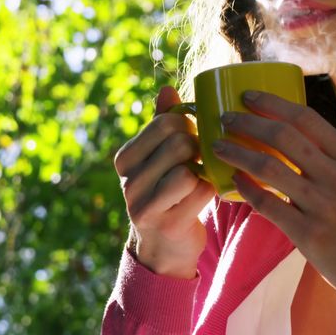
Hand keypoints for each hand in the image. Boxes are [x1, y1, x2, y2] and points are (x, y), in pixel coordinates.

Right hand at [114, 86, 216, 278]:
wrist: (163, 246)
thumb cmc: (166, 192)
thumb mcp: (157, 158)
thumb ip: (161, 124)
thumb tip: (167, 88)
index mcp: (124, 159)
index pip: (164, 123)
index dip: (188, 126)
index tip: (192, 138)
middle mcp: (128, 182)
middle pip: (179, 144)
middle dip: (197, 148)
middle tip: (200, 159)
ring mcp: (145, 206)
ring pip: (188, 169)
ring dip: (202, 171)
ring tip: (200, 177)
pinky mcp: (168, 224)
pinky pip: (202, 192)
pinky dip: (210, 190)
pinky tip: (205, 195)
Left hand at [210, 90, 335, 334]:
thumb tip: (292, 136)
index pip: (307, 119)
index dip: (272, 103)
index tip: (247, 95)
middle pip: (283, 136)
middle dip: (247, 122)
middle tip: (225, 118)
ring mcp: (324, 206)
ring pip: (268, 167)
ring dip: (237, 152)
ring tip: (218, 146)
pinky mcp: (308, 234)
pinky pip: (266, 203)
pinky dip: (245, 188)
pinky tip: (233, 181)